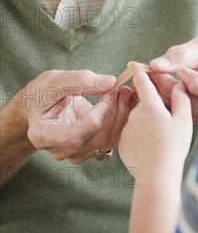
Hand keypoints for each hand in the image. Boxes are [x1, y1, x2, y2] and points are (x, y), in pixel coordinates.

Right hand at [16, 70, 137, 163]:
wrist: (38, 107)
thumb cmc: (40, 94)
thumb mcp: (52, 80)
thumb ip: (79, 80)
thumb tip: (111, 82)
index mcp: (44, 134)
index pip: (74, 137)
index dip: (95, 118)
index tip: (107, 94)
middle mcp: (60, 149)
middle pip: (95, 140)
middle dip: (112, 112)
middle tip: (121, 88)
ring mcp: (75, 153)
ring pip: (107, 142)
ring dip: (120, 116)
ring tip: (124, 93)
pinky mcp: (89, 148)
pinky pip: (110, 139)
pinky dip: (120, 120)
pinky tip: (123, 102)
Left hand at [118, 72, 191, 174]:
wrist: (156, 175)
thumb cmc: (173, 147)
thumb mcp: (184, 120)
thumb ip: (181, 98)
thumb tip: (178, 84)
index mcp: (150, 104)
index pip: (141, 79)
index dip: (144, 73)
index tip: (145, 70)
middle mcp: (134, 113)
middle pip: (141, 101)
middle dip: (151, 105)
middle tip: (165, 117)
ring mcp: (126, 128)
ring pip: (137, 118)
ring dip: (145, 121)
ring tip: (159, 136)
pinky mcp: (121, 143)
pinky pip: (132, 133)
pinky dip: (139, 136)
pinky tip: (150, 146)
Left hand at [149, 36, 197, 124]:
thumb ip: (184, 54)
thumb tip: (157, 65)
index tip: (182, 72)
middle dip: (174, 88)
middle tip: (153, 73)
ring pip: (188, 111)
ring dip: (166, 94)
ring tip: (154, 78)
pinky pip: (183, 114)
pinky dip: (168, 100)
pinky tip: (158, 87)